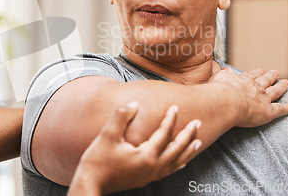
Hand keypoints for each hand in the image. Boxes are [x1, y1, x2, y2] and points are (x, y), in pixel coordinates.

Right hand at [67, 102, 201, 195]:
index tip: (175, 107)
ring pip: (176, 162)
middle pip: (177, 149)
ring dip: (187, 151)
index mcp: (146, 155)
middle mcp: (152, 167)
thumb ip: (121, 116)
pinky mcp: (144, 179)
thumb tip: (134, 103)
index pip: (164, 134)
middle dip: (188, 135)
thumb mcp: (107, 135)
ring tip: (198, 142)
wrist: (89, 184)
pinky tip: (181, 162)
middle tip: (198, 122)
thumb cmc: (97, 160)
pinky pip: (168, 171)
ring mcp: (150, 175)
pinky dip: (177, 164)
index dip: (170, 119)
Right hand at [210, 68, 287, 126]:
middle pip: (266, 80)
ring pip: (275, 92)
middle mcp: (255, 87)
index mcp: (244, 80)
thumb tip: (226, 69)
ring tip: (286, 83)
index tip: (261, 71)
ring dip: (281, 87)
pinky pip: (280, 109)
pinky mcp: (268, 111)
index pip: (252, 76)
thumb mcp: (218, 77)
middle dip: (271, 76)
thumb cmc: (219, 91)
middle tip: (276, 73)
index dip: (257, 73)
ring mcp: (263, 99)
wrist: (227, 101)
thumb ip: (224, 74)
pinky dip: (286, 108)